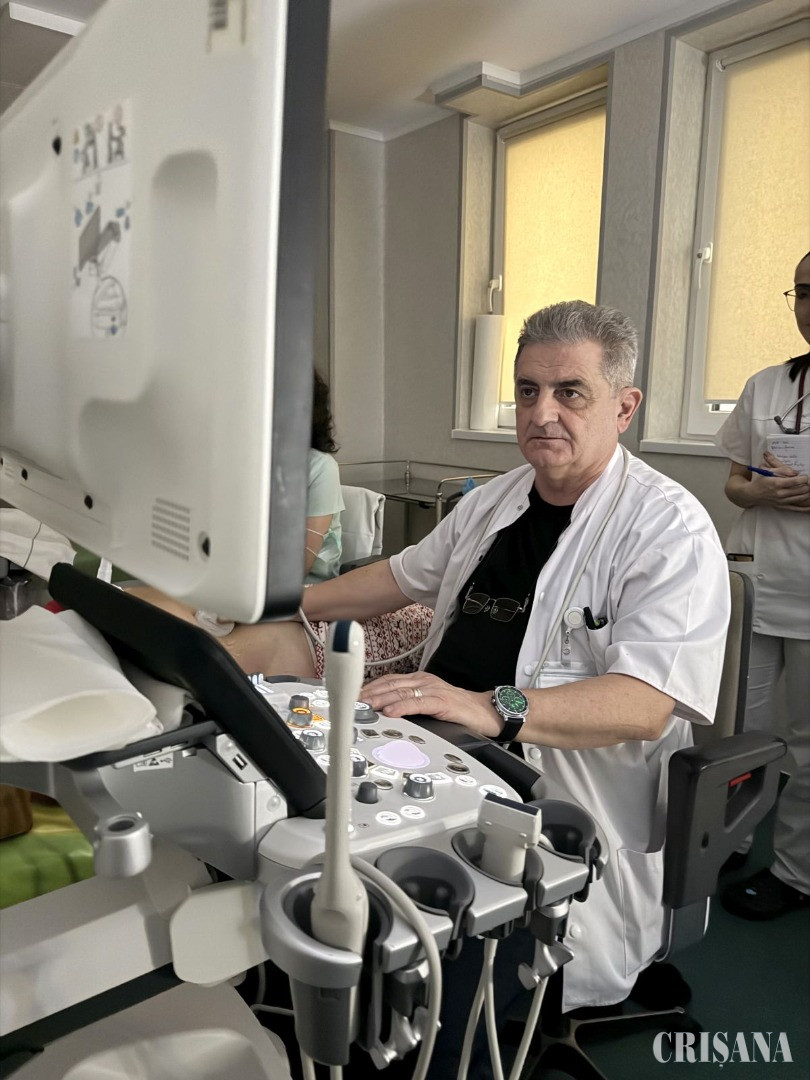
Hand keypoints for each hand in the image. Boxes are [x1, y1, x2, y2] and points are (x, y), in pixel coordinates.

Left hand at [360, 672, 501, 737]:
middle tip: (350, 700)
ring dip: (380, 698)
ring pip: (401, 691)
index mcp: (419, 680)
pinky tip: (390, 711)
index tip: (351, 695)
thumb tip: (383, 712)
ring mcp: (433, 690)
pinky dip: (402, 706)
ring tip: (364, 705)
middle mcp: (424, 681)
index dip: (369, 687)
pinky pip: (418, 703)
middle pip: (390, 684)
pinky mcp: (442, 702)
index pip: (388, 680)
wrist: (486, 711)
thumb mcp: (429, 702)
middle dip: (369, 692)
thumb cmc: (458, 709)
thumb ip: (409, 703)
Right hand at [747, 454, 809, 511]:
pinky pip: (795, 509)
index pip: (796, 481)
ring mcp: (781, 501)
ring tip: (808, 489)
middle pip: (801, 490)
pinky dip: (804, 508)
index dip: (804, 478)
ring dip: (807, 493)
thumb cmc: (760, 481)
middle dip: (807, 485)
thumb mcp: (768, 471)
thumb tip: (796, 473)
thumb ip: (783, 470)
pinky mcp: (781, 506)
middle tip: (807, 482)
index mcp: (777, 483)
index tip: (805, 476)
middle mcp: (780, 493)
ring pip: (801, 498)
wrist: (751, 494)